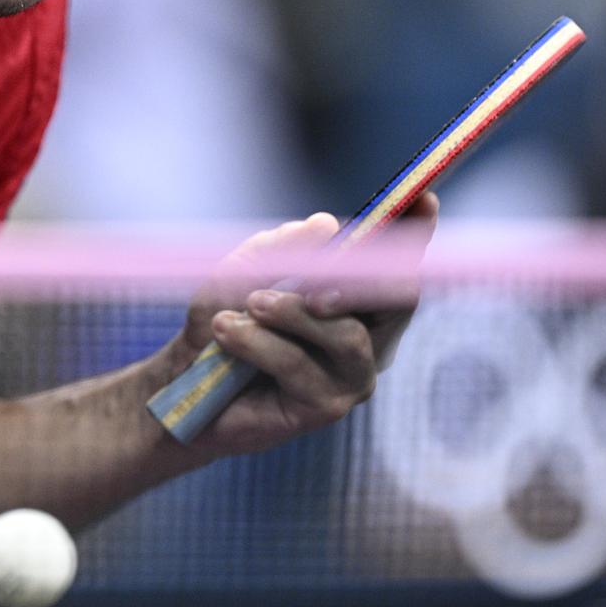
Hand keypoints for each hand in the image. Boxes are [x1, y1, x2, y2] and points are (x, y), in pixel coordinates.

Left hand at [167, 193, 437, 456]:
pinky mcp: (325, 407)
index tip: (423, 198)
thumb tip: (327, 225)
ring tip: (249, 304)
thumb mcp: (240, 272)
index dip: (416, 231)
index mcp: (357, 297)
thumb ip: (281, 249)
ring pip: (347, 334)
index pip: (398, 263)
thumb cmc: (220, 323)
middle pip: (398, 298)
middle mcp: (368, 336)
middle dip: (359, 280)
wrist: (181, 384)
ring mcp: (352, 376)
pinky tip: (226, 331)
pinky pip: (300, 365)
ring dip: (291, 312)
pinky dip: (259, 342)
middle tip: (312, 279)